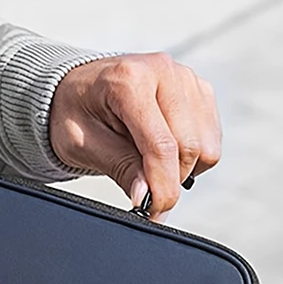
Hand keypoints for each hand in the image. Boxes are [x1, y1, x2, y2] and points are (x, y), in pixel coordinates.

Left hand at [49, 53, 221, 219]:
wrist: (75, 88)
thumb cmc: (72, 112)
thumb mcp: (81, 144)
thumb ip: (119, 166)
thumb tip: (147, 196)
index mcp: (130, 80)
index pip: (161, 145)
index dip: (161, 187)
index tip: (153, 213)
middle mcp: (164, 71)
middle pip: (189, 147)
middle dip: (170, 182)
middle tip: (145, 197)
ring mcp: (185, 77)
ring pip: (206, 145)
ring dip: (182, 169)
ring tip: (146, 167)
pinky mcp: (198, 88)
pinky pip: (210, 137)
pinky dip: (191, 156)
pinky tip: (161, 153)